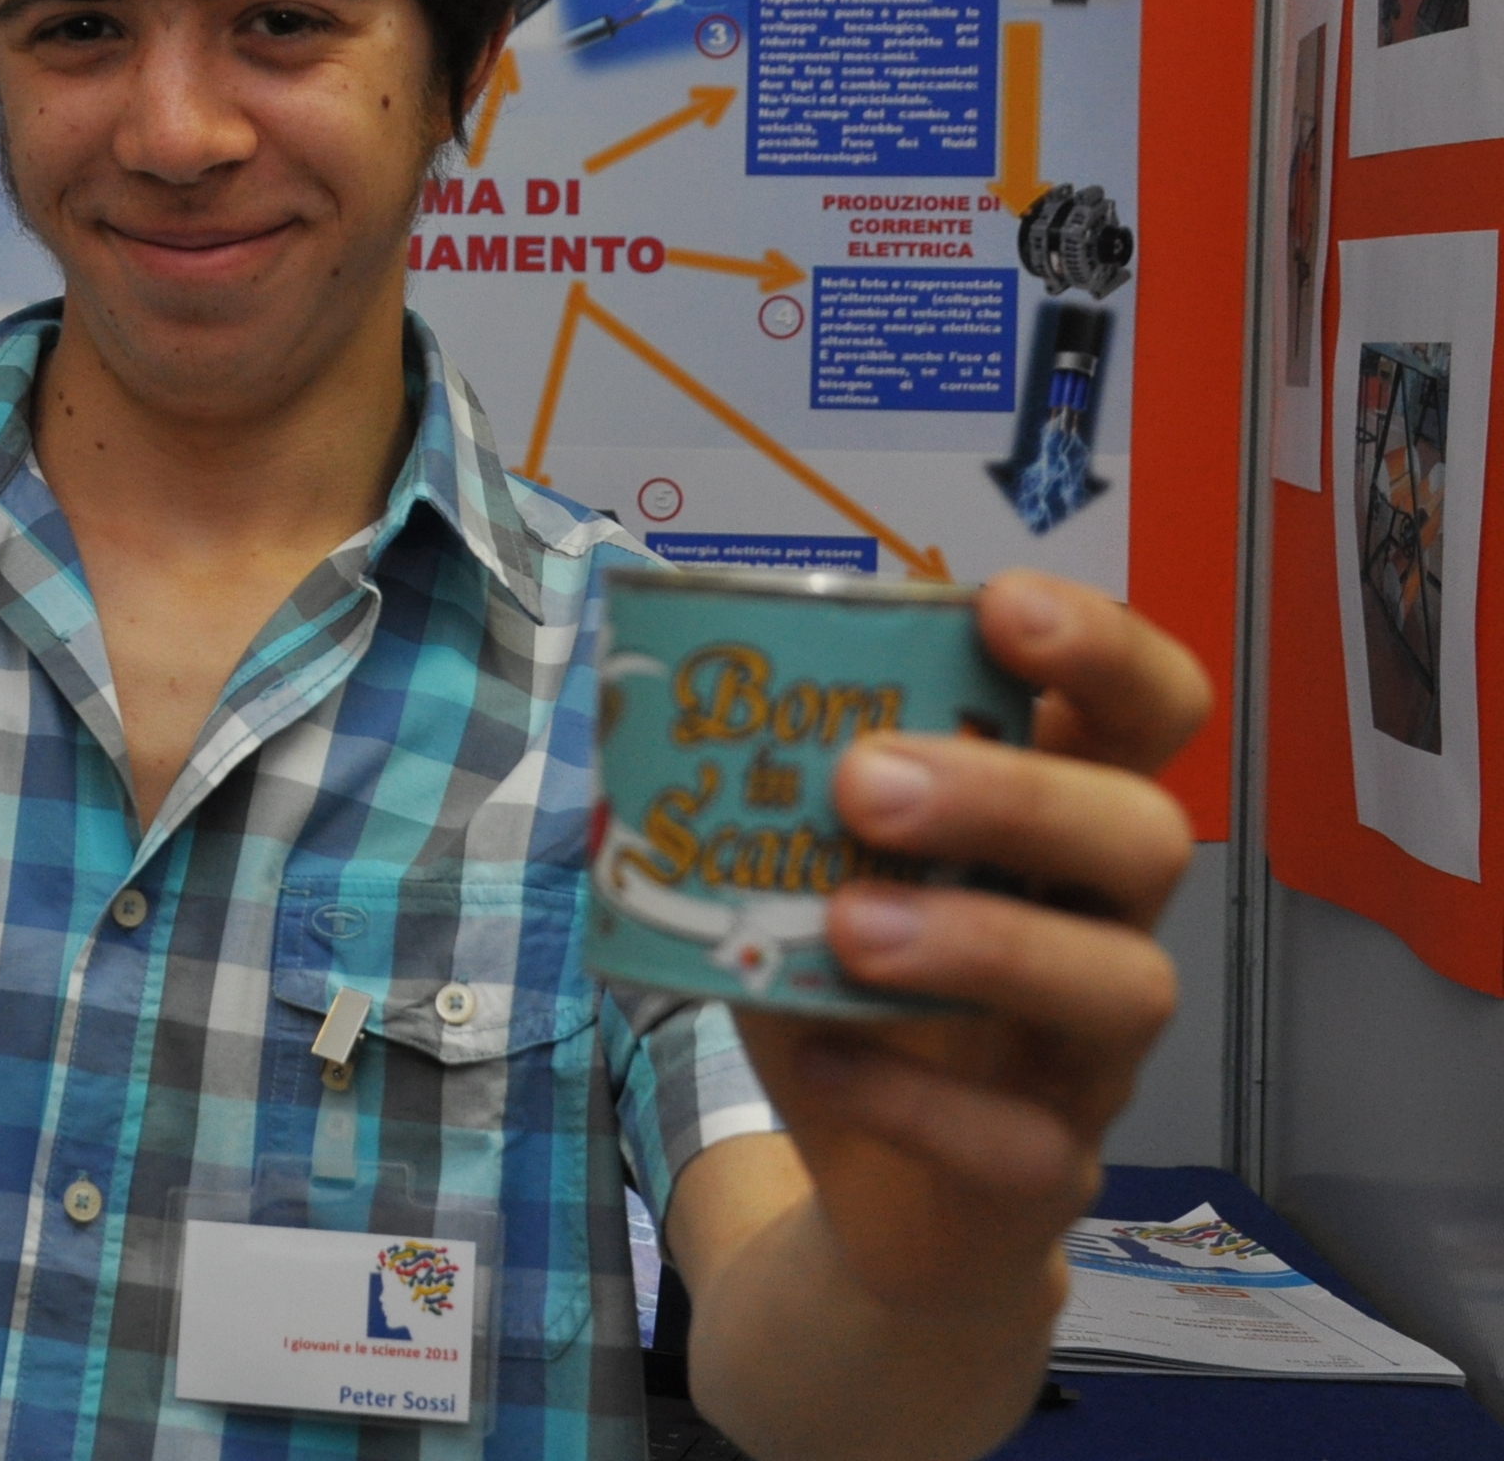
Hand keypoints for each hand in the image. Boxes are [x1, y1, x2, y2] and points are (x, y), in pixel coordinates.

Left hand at [733, 568, 1207, 1317]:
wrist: (874, 1201)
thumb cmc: (848, 995)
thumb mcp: (794, 877)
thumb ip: (765, 798)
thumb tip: (660, 695)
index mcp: (1055, 821)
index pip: (1143, 709)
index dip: (1103, 647)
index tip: (1006, 606)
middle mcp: (1102, 924)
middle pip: (1146, 833)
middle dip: (1014, 795)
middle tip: (868, 783)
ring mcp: (1092, 1056)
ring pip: (1124, 985)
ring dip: (983, 941)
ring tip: (850, 927)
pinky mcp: (1051, 1172)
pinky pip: (1028, 1143)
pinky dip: (920, 1099)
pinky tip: (830, 1059)